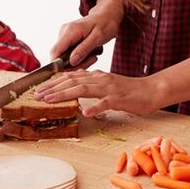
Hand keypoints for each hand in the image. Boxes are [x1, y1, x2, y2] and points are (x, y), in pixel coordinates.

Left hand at [35, 70, 162, 116]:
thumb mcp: (107, 85)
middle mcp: (101, 79)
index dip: (54, 83)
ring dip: (65, 95)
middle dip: (53, 88)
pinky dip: (95, 107)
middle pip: (73, 82)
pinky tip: (85, 112)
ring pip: (84, 89)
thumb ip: (92, 85)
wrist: (151, 90)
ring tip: (51, 100)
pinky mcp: (120, 98)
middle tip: (38, 95)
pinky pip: (106, 103)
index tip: (40, 89)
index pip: (72, 77)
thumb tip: (74, 86)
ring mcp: (110, 88)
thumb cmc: (129, 91)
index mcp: (97, 76)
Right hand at [49, 0, 121, 67]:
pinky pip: (68, 53)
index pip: (55, 51)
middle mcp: (64, 32)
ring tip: (93, 57)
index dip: (58, 66)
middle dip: (73, 65)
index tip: (71, 73)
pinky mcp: (67, 39)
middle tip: (91, 61)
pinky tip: (89, 54)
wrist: (107, 15)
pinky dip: (78, 58)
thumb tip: (71, 62)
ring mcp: (64, 35)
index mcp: (70, 31)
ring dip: (78, 62)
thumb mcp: (98, 37)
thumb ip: (84, 49)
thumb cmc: (105, 24)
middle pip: (59, 56)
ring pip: (64, 56)